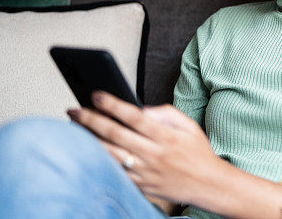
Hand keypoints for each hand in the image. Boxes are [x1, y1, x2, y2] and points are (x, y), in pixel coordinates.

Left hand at [66, 91, 228, 205]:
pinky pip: (114, 172)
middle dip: (91, 120)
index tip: (96, 95)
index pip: (134, 117)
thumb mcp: (190, 126)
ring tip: (74, 128)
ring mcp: (145, 172)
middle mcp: (154, 154)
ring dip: (89, 140)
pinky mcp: (140, 185)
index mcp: (166, 137)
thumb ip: (167, 113)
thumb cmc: (198, 153)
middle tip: (74, 110)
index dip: (113, 105)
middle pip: (116, 134)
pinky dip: (99, 160)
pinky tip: (88, 150)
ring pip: (110, 154)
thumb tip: (142, 110)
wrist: (207, 185)